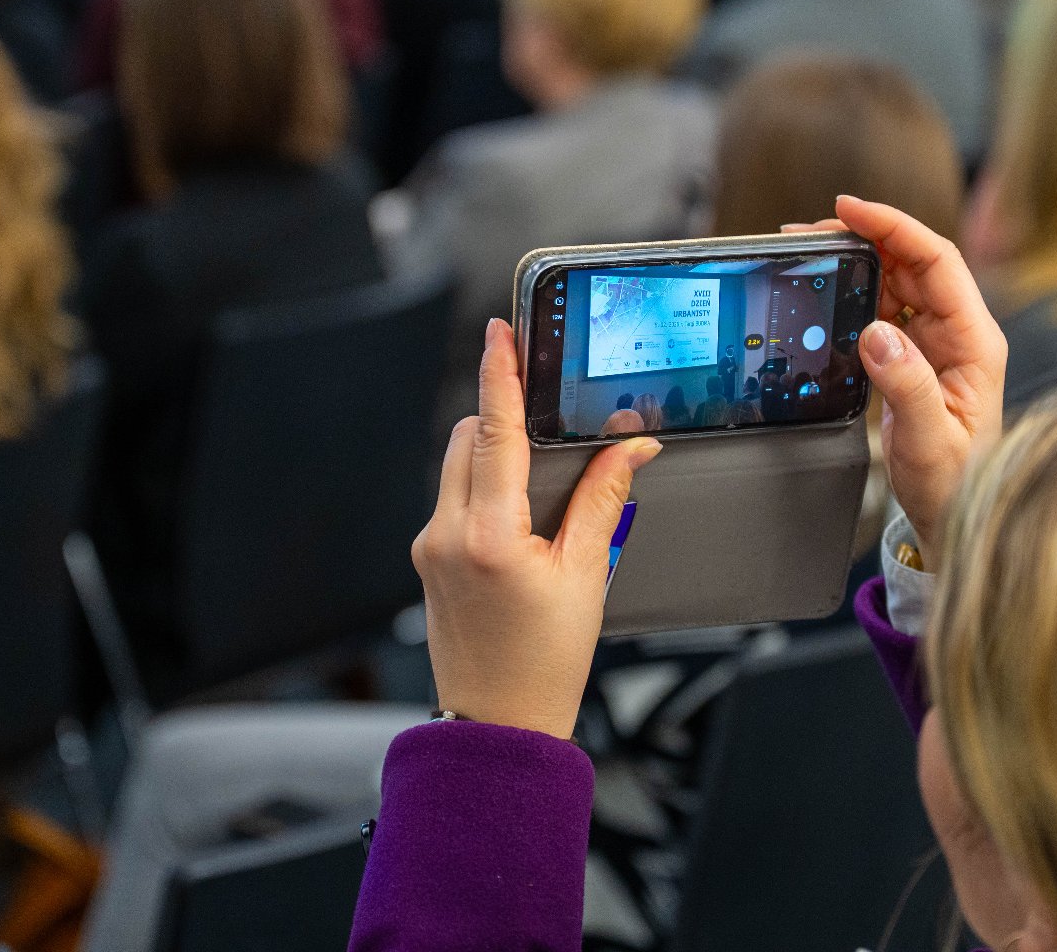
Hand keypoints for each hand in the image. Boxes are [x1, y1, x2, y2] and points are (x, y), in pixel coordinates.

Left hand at [412, 318, 661, 739]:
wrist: (497, 725)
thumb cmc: (544, 664)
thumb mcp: (586, 574)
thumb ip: (603, 499)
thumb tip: (630, 446)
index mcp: (488, 534)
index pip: (493, 431)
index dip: (499, 374)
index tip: (501, 332)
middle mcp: (446, 533)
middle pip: (467, 439)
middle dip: (503, 416)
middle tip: (544, 407)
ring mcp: (429, 546)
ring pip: (456, 466)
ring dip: (492, 452)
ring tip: (542, 473)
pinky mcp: (426, 559)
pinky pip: (452, 498)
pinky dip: (483, 487)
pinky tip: (521, 513)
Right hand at [788, 196, 1006, 570]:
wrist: (955, 516)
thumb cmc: (955, 483)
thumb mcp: (929, 440)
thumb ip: (906, 386)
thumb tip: (877, 334)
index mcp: (974, 342)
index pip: (937, 261)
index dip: (895, 226)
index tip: (852, 210)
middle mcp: (957, 333)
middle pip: (913, 261)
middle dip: (866, 235)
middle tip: (813, 230)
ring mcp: (935, 342)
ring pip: (895, 279)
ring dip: (856, 260)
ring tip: (811, 251)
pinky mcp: (912, 356)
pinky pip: (882, 308)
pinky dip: (853, 291)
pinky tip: (827, 288)